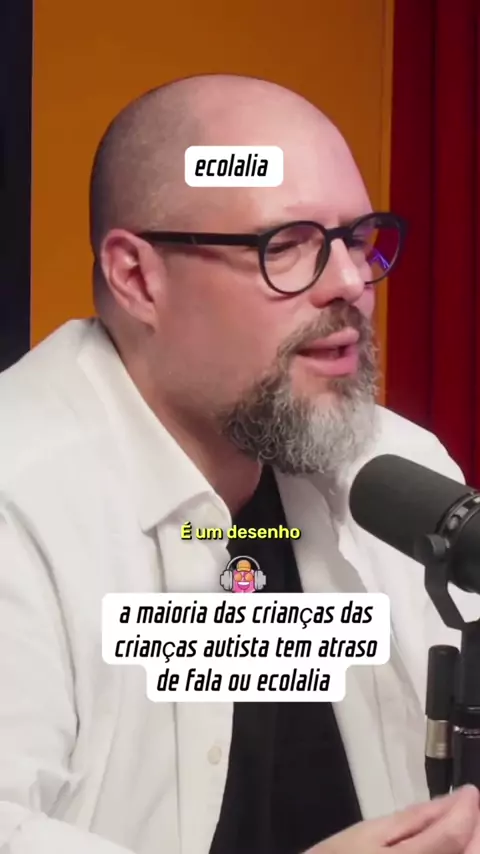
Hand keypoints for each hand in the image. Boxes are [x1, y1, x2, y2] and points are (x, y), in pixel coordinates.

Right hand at [304, 785, 479, 853]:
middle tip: (465, 809)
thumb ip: (413, 819)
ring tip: (456, 827)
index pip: (455, 834)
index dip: (468, 808)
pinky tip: (448, 847)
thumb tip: (453, 800)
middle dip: (474, 830)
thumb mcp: (368, 833)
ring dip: (469, 845)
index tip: (469, 791)